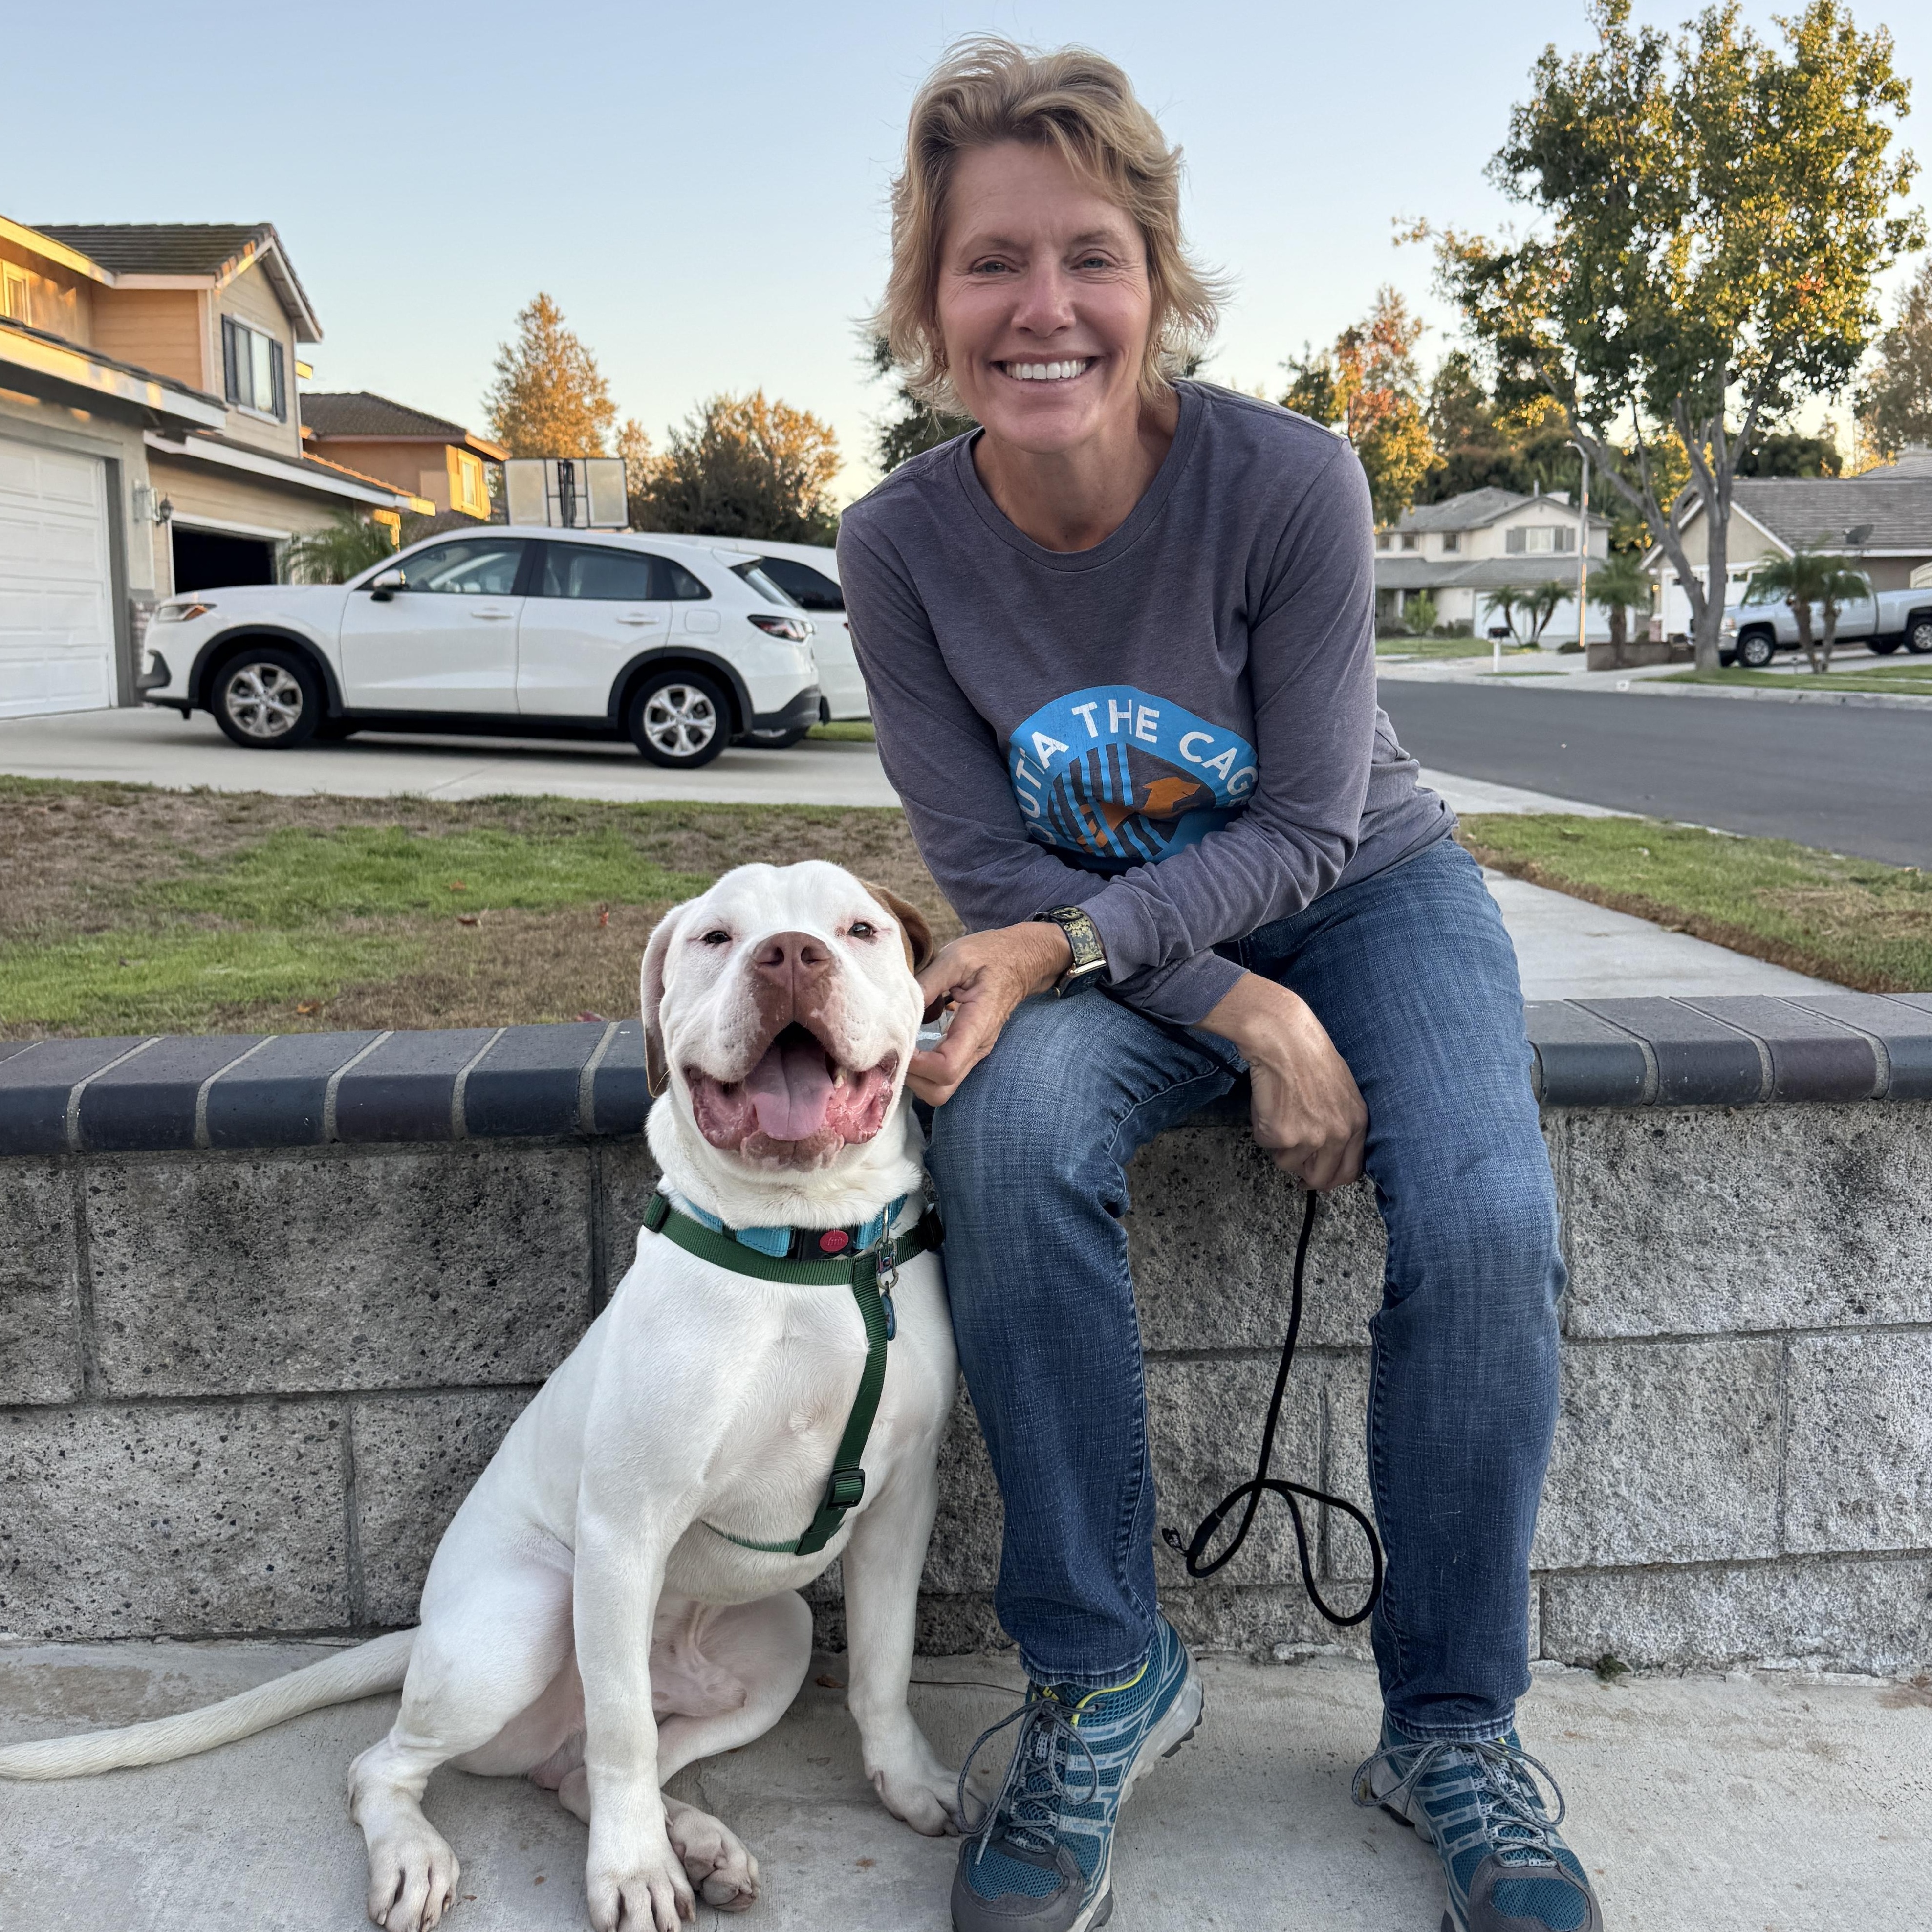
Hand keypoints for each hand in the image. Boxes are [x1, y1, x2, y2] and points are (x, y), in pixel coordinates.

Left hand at [909, 923, 1071, 1104]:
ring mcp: (973, 1052)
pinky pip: (941, 1073)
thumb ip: (927, 982)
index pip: (945, 1068)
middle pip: (941, 1090)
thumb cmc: (992, 955)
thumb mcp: (957, 957)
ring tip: (898, 1048)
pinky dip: (920, 1068)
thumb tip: (898, 1006)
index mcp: (977, 1026)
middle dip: (911, 1078)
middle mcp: (977, 1047)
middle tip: (893, 1050)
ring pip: (940, 1088)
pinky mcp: (967, 1049)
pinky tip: (909, 1045)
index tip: (897, 1043)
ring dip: (914, 1076)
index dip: (916, 1064)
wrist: (1023, 959)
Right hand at [1196, 974, 1365, 1191]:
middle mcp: (1338, 1135)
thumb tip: (1325, 1148)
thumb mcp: (1342, 1091)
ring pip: (1287, 1163)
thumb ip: (1340, 1122)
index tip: (1315, 1175)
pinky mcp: (1282, 1135)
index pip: (1350, 1171)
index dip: (1330, 1178)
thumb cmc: (1308, 1054)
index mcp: (1356, 1124)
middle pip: (1320, 1179)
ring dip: (1278, 1144)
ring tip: (1278, 1112)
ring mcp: (1311, 1138)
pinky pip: (1266, 1145)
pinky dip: (1261, 1128)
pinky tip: (1267, 1103)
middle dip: (1302, 1173)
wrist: (1284, 1039)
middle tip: (1290, 1157)